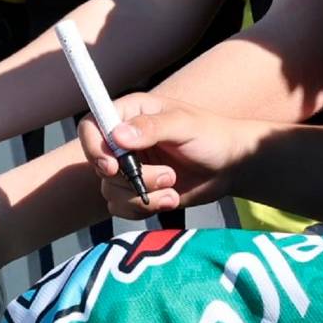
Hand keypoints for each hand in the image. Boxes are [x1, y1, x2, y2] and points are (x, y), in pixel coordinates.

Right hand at [78, 93, 257, 219]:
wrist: (230, 166)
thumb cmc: (210, 136)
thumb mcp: (184, 126)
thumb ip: (151, 128)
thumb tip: (117, 136)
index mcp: (128, 114)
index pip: (91, 126)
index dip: (93, 146)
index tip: (112, 166)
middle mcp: (122, 140)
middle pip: (100, 164)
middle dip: (131, 178)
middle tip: (167, 176)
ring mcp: (129, 167)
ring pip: (110, 190)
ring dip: (143, 195)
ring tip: (173, 186)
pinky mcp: (139, 190)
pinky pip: (122, 207)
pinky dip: (144, 208)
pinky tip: (171, 199)